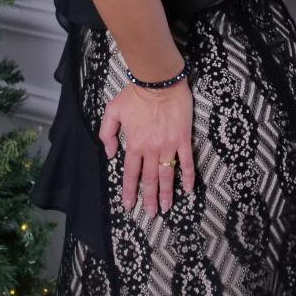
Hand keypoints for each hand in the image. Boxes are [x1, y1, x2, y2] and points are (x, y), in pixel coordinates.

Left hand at [99, 78, 195, 216]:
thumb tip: (110, 155)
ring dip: (167, 193)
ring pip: (167, 175)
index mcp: (134, 145)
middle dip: (150, 199)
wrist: (159, 81)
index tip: (129, 206)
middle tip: (152, 214)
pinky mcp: (182, 139)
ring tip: (167, 208)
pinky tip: (188, 189)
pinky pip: (186, 161)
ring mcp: (168, 146)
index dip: (130, 191)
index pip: (131, 174)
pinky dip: (188, 176)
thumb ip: (107, 134)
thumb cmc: (135, 94)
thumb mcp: (112, 111)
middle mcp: (151, 149)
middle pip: (150, 179)